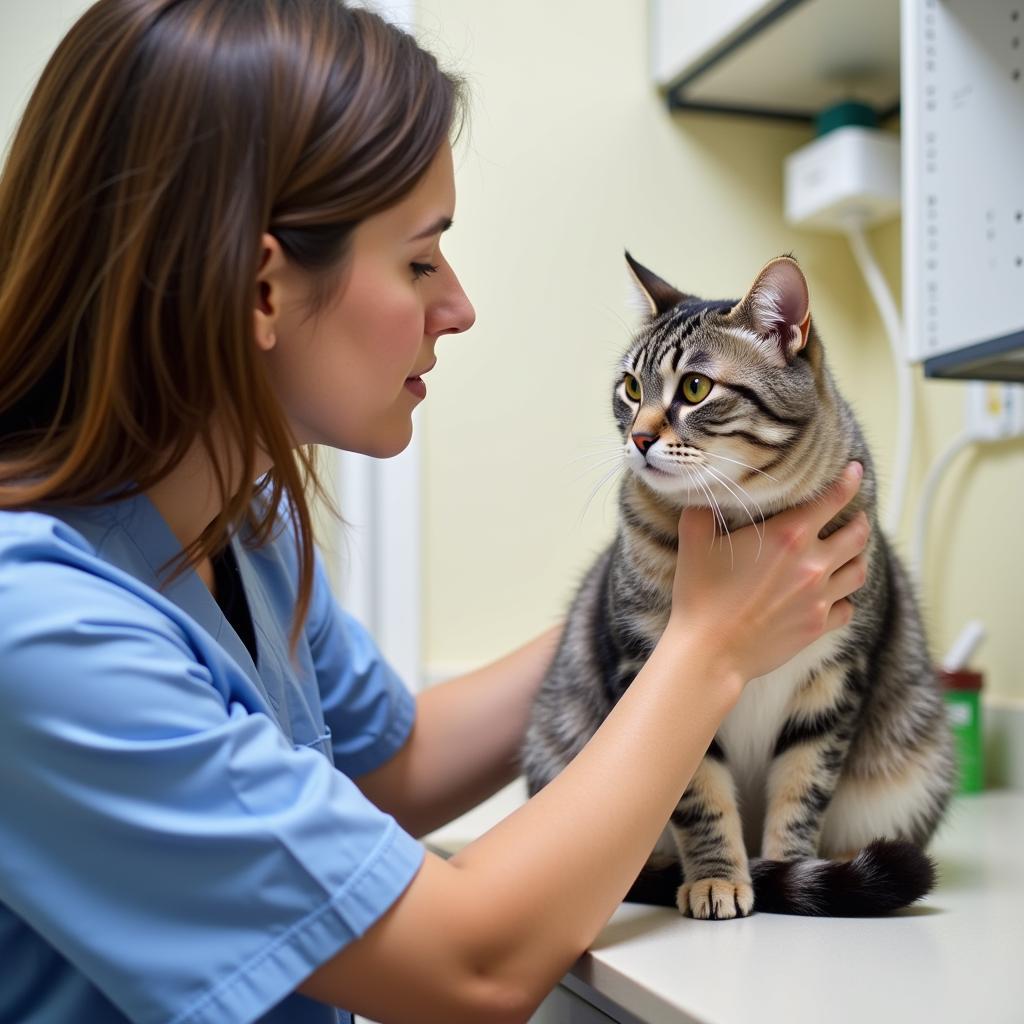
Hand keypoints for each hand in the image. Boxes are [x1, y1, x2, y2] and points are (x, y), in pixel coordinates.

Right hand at [666, 462, 869, 683]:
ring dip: (859, 557)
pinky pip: (847, 609)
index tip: (855, 471)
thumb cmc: (700, 596)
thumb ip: (701, 513)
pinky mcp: (817, 627)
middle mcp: (813, 564)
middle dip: (860, 521)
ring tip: (853, 552)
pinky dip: (845, 599)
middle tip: (856, 516)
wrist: (710, 653)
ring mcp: (819, 598)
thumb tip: (702, 496)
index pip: (831, 500)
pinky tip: (836, 597)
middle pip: (857, 535)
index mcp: (787, 536)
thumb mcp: (695, 544)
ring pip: (859, 571)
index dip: (847, 482)